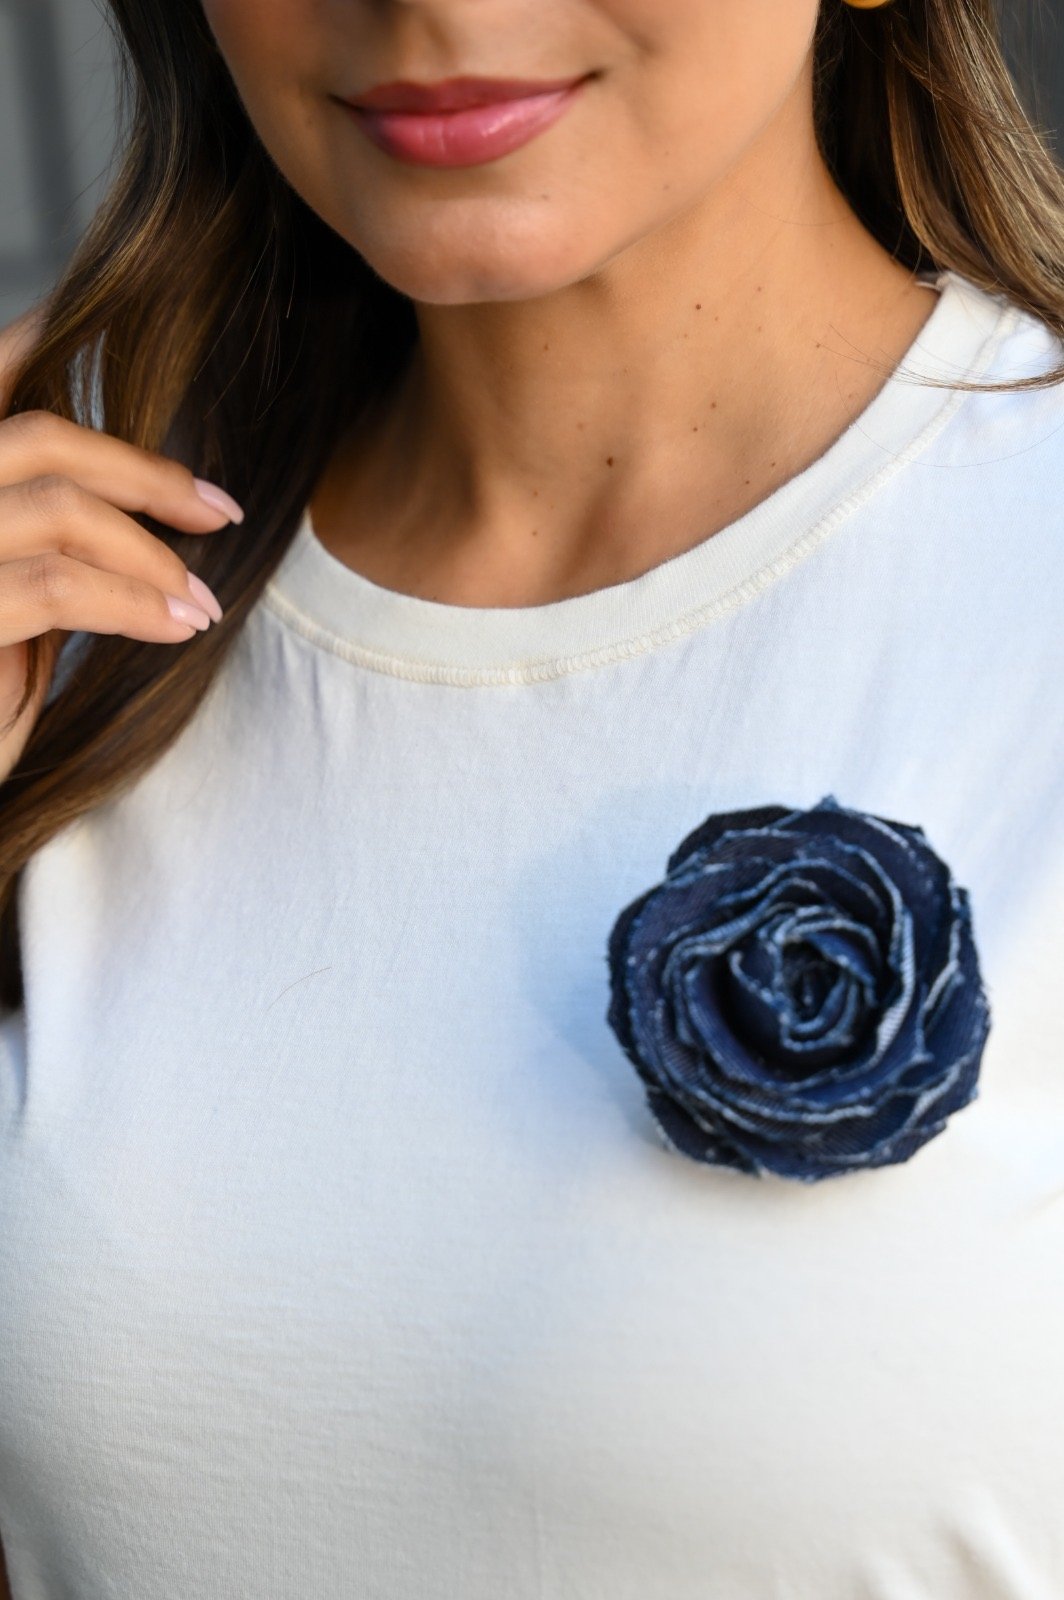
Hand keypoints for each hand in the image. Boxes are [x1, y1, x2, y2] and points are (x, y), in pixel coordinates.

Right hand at [0, 319, 241, 778]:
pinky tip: (177, 626)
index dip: (29, 341)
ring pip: (57, 506)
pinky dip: (133, 601)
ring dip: (150, 550)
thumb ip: (42, 548)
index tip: (106, 324)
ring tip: (204, 599)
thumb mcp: (6, 611)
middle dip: (144, 469)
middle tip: (220, 511)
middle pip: (39, 437)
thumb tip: (134, 514)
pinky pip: (57, 585)